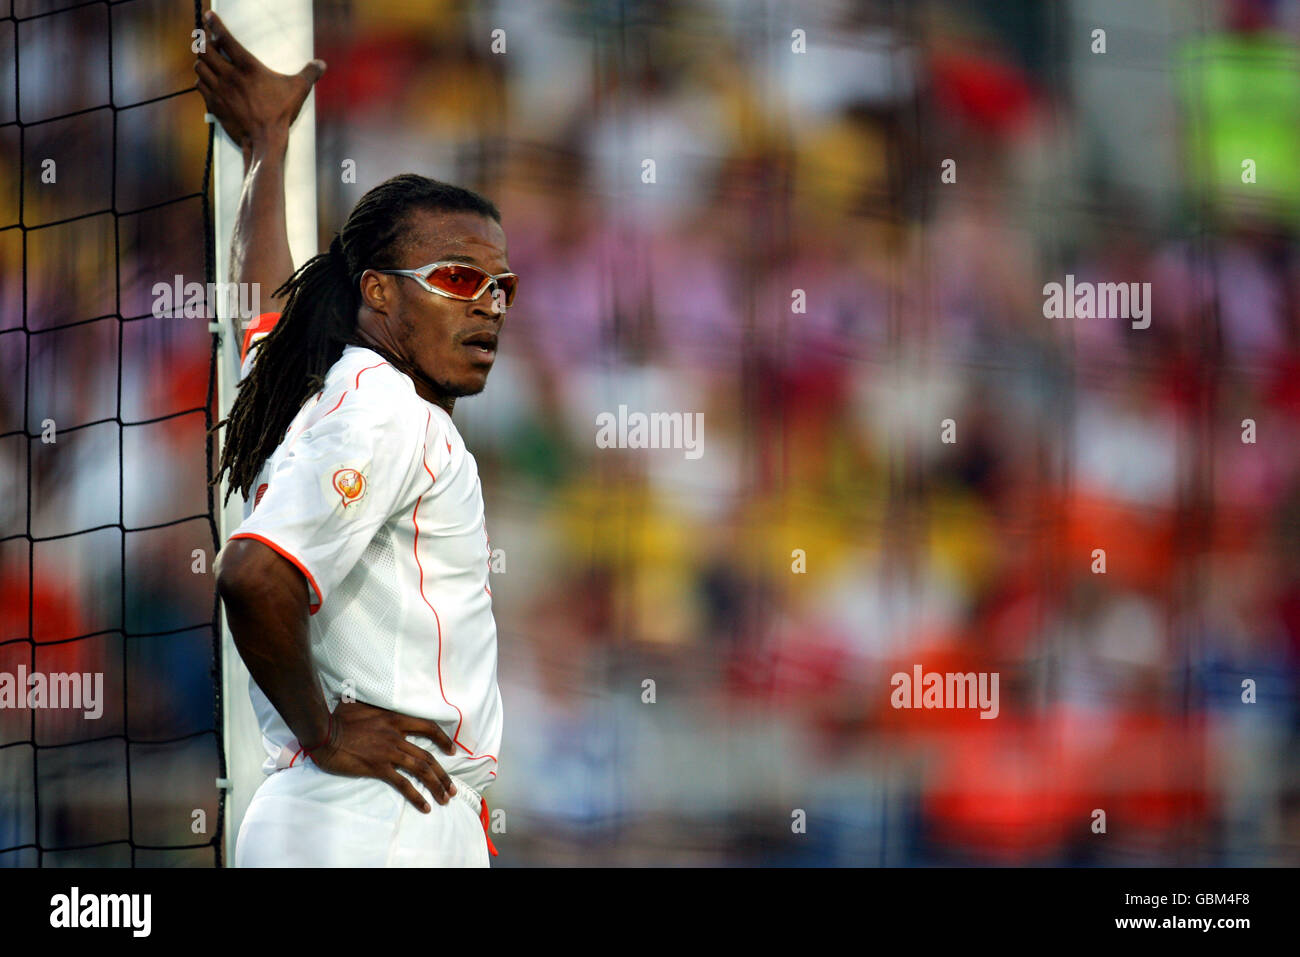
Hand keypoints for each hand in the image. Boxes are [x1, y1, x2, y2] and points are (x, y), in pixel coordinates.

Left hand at [193, 10, 325, 151]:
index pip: (224, 38)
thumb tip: (321, 64)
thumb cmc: (280, 113)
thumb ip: (309, 73)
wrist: (264, 140)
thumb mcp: (298, 90)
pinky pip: (200, 84)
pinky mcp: (214, 104)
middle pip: (205, 49)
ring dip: (202, 61)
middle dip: (204, 43)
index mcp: (248, 66)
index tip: (209, 16)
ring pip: (200, 66)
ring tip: (209, 60)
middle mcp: (229, 75)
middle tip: (209, 41)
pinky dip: (202, 79)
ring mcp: (219, 90)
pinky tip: (209, 80)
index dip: (214, 24)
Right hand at [308, 700, 459, 812]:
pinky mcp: (379, 768)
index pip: (427, 727)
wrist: (324, 732)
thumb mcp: (360, 705)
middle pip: (428, 756)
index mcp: (395, 720)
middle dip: (443, 774)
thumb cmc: (338, 718)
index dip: (443, 739)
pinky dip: (416, 796)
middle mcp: (397, 736)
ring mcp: (389, 753)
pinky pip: (403, 784)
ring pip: (421, 770)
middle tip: (452, 787)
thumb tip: (373, 704)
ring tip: (445, 799)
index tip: (451, 750)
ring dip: (436, 785)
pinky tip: (425, 807)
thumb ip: (373, 707)